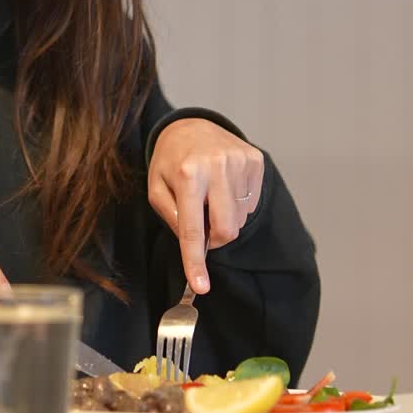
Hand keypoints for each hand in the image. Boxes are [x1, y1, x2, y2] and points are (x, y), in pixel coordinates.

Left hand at [147, 119, 263, 294]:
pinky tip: (224, 187)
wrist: (191, 125)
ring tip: (210, 197)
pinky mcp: (255, 160)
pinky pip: (251, 203)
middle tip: (202, 228)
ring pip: (240, 219)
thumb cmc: (170, 161)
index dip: (196, 261)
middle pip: (226, 230)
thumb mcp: (156, 188)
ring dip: (224, 218)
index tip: (201, 287)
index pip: (193, 229)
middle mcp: (217, 166)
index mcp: (188, 174)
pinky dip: (236, 205)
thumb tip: (195, 246)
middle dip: (214, 240)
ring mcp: (240, 162)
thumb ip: (171, 219)